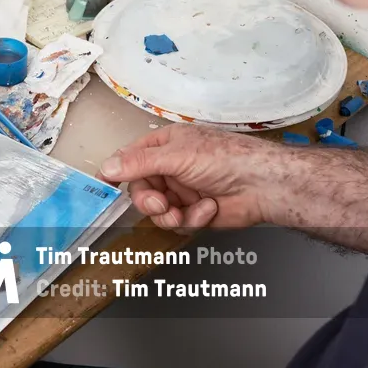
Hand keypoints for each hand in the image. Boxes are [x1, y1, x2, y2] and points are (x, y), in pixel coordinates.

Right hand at [97, 124, 284, 235]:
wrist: (263, 185)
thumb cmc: (225, 158)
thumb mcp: (176, 156)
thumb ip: (139, 164)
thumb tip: (107, 167)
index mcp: (164, 145)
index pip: (130, 158)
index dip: (117, 172)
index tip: (105, 185)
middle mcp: (171, 167)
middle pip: (141, 189)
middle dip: (149, 201)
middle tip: (159, 205)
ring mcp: (183, 190)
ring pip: (158, 210)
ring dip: (170, 214)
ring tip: (184, 212)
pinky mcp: (196, 212)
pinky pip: (179, 222)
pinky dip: (193, 218)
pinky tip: (210, 208)